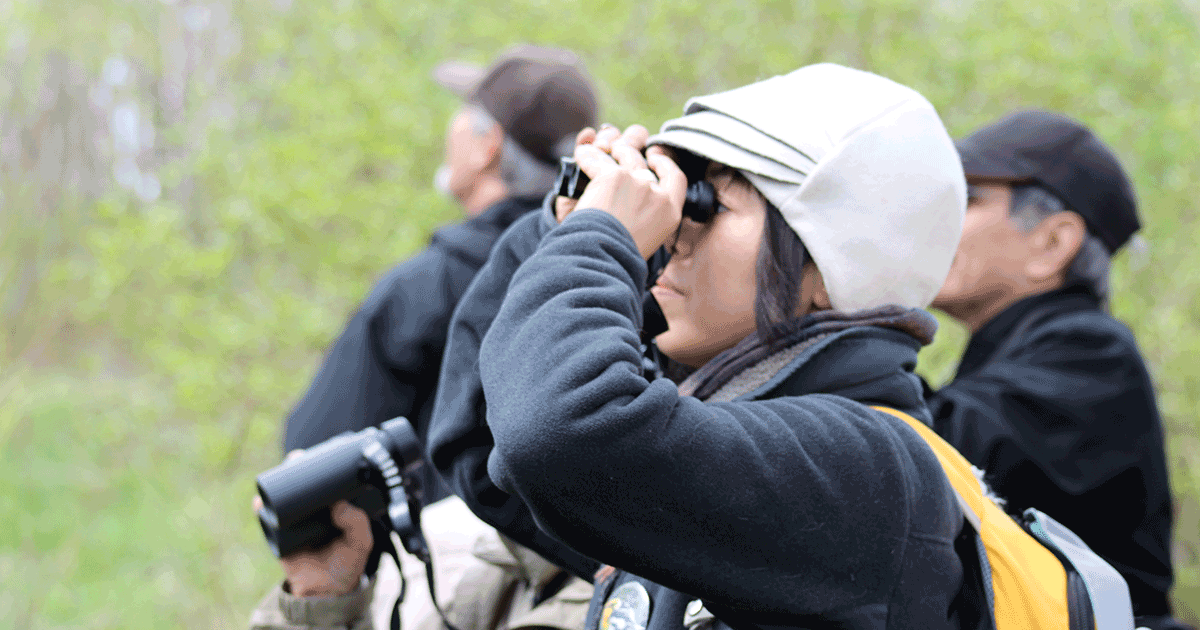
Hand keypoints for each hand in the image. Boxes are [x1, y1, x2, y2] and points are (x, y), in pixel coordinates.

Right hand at [254, 450, 373, 597]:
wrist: (325, 593)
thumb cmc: (346, 564)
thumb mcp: (360, 542)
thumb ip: (357, 523)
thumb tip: (339, 504)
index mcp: (334, 508)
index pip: (326, 481)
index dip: (322, 465)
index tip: (320, 451)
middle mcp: (313, 511)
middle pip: (301, 483)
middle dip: (296, 467)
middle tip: (296, 458)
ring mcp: (294, 521)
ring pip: (282, 496)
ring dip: (277, 482)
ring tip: (280, 473)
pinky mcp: (278, 535)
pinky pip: (266, 518)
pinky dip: (261, 508)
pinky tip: (261, 500)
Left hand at [565, 126, 686, 259]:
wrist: (603, 260)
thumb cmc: (618, 255)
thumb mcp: (646, 237)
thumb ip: (648, 212)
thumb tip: (643, 185)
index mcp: (670, 211)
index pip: (676, 178)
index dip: (665, 163)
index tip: (654, 156)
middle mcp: (656, 193)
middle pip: (644, 163)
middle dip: (631, 149)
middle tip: (620, 147)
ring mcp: (636, 182)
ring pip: (623, 153)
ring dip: (610, 148)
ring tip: (602, 148)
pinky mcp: (612, 176)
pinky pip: (595, 159)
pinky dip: (585, 155)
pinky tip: (581, 154)